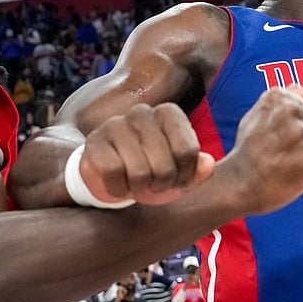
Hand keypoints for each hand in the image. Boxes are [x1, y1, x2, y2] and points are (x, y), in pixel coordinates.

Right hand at [80, 102, 215, 204]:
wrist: (111, 177)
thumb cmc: (152, 173)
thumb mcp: (180, 176)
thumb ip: (199, 170)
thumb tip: (208, 163)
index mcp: (169, 113)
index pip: (188, 151)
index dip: (184, 176)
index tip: (176, 180)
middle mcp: (143, 112)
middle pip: (164, 166)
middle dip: (160, 185)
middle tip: (153, 184)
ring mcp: (116, 124)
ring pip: (139, 172)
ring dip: (138, 189)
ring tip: (136, 184)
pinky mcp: (94, 141)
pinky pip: (113, 173)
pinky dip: (118, 189)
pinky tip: (118, 184)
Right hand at [217, 85, 302, 215]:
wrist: (239, 183)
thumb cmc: (251, 150)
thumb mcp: (261, 114)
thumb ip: (291, 98)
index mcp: (278, 97)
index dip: (298, 128)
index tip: (279, 138)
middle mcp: (289, 111)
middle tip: (285, 153)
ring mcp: (300, 133)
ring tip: (291, 164)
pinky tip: (295, 174)